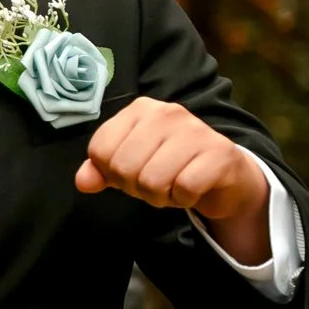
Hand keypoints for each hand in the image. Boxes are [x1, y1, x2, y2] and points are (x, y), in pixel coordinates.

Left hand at [76, 97, 271, 260]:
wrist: (224, 175)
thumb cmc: (171, 166)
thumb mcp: (131, 165)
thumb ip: (102, 170)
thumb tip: (83, 181)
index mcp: (140, 110)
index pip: (100, 150)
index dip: (111, 173)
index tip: (133, 171)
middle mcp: (167, 112)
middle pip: (124, 168)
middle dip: (136, 188)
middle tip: (156, 182)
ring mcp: (196, 130)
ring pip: (152, 181)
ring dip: (161, 196)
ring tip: (174, 185)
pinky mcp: (219, 152)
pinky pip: (184, 189)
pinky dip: (184, 199)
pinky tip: (192, 189)